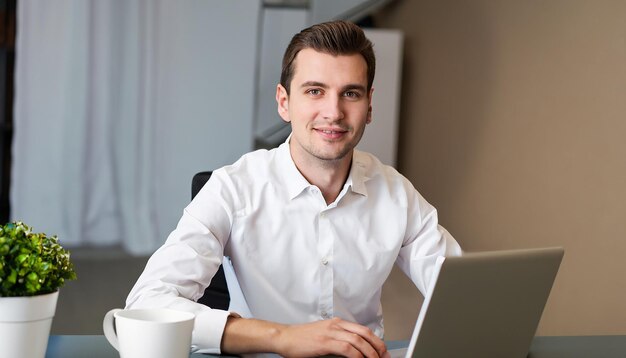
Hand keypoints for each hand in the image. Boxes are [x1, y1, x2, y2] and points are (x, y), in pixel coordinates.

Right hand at [273, 317, 388, 357]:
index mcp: (337, 323)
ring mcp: (330, 332)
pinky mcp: (324, 342)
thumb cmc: (301, 339)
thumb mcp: (323, 336)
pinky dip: (357, 356)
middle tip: (384, 357)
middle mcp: (336, 325)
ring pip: (358, 340)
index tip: (382, 351)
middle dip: (377, 346)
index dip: (376, 340)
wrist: (284, 337)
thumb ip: (338, 340)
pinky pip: (346, 348)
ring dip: (370, 352)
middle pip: (364, 333)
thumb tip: (354, 351)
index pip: (363, 329)